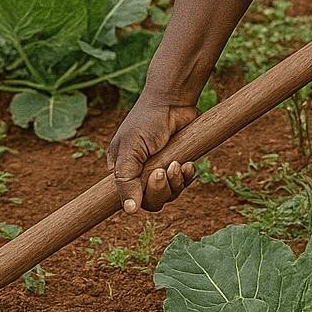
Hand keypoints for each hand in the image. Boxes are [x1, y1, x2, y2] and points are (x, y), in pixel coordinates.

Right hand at [106, 93, 200, 213]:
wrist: (173, 101)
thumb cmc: (146, 122)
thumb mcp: (131, 150)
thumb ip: (126, 180)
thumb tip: (129, 210)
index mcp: (122, 170)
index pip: (129, 198)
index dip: (141, 198)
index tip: (152, 179)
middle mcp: (140, 173)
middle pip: (151, 201)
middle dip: (160, 190)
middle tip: (162, 171)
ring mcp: (160, 169)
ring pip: (169, 195)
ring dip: (175, 183)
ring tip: (177, 163)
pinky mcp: (177, 165)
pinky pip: (182, 184)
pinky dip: (187, 177)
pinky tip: (188, 164)